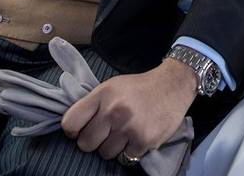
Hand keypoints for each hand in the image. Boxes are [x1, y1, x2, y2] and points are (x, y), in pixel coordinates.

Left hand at [61, 59, 196, 160]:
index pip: (70, 123)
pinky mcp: (144, 140)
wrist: (173, 85)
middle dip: (94, 142)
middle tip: (106, 134)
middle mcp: (113, 110)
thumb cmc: (140, 87)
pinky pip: (125, 158)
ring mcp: (129, 127)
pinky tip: (136, 138)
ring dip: (113, 147)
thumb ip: (94, 104)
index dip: (73, 131)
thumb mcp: (113, 86)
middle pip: (86, 144)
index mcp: (102, 94)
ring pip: (105, 154)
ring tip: (125, 134)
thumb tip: (74, 127)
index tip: (80, 131)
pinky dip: (130, 151)